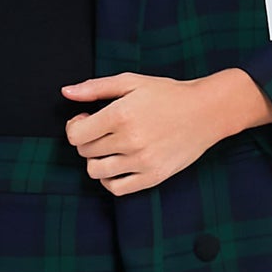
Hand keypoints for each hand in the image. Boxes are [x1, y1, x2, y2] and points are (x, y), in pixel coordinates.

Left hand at [60, 69, 271, 191]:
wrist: (206, 112)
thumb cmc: (167, 94)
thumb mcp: (131, 82)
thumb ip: (95, 88)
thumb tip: (65, 92)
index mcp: (121, 115)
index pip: (75, 135)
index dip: (74, 127)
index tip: (86, 119)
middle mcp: (130, 140)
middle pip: (85, 151)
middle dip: (88, 140)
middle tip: (103, 129)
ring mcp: (142, 161)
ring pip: (96, 171)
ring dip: (96, 160)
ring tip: (110, 148)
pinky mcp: (153, 177)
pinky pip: (116, 188)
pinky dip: (109, 179)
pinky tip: (117, 164)